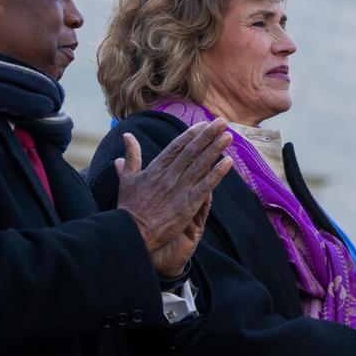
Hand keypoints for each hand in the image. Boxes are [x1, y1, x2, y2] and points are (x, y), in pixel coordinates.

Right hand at [115, 120, 232, 276]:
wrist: (132, 233)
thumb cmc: (129, 208)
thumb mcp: (127, 178)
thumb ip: (131, 156)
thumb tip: (127, 135)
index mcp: (155, 169)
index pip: (176, 147)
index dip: (191, 134)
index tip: (203, 124)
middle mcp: (169, 175)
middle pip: (192, 151)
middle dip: (208, 135)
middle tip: (222, 122)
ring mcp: (179, 189)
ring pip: (201, 165)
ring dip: (215, 149)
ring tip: (228, 136)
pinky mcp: (187, 204)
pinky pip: (205, 186)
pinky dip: (217, 174)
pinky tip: (228, 162)